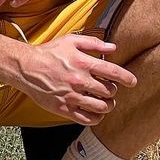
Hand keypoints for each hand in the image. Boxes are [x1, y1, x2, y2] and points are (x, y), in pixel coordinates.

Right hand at [16, 35, 137, 124]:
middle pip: (109, 91)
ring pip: (101, 107)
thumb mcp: (70, 40)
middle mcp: (80, 80)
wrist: (27, 67)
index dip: (126, 78)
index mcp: (83, 62)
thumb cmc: (50, 52)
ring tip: (106, 103)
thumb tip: (112, 47)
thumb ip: (93, 43)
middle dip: (113, 91)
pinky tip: (96, 113)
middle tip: (111, 90)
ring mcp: (72, 96)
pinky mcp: (64, 109)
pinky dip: (96, 118)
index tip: (133, 82)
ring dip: (108, 106)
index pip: (113, 72)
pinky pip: (87, 119)